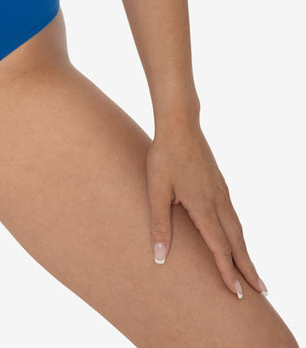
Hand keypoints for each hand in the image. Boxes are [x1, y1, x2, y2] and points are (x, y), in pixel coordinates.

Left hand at [146, 121, 267, 298]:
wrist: (180, 124)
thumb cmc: (164, 156)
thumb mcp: (156, 190)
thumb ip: (159, 224)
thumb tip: (159, 257)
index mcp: (203, 207)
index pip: (220, 247)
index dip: (227, 272)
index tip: (237, 293)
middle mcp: (218, 202)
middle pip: (237, 242)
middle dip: (248, 269)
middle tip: (261, 291)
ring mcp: (221, 192)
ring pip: (238, 229)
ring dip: (246, 252)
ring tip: (252, 271)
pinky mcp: (219, 184)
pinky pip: (233, 216)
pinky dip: (239, 234)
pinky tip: (236, 238)